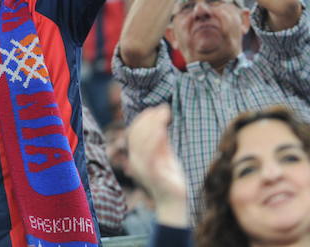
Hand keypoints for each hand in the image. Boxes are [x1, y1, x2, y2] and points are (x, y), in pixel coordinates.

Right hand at [127, 104, 188, 226]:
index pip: (134, 132)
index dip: (143, 118)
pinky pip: (150, 155)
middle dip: (149, 119)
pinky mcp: (152, 175)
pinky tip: (163, 130)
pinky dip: (155, 140)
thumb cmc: (170, 177)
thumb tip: (161, 118)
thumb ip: (161, 140)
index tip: (156, 108)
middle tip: (163, 109)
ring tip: (164, 115)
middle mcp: (135, 162)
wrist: (174, 201)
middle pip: (136, 134)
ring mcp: (142, 169)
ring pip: (142, 142)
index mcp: (136, 156)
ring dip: (153, 125)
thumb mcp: (164, 154)